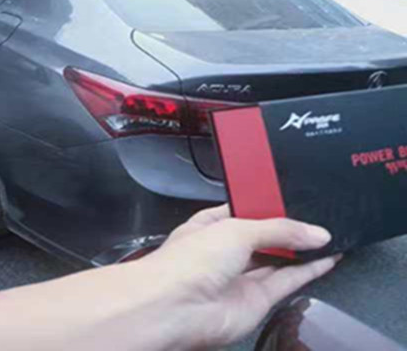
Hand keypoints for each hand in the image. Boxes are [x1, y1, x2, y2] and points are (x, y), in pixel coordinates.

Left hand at [135, 206, 338, 348]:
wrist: (176, 308)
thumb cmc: (190, 260)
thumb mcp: (236, 229)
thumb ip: (279, 230)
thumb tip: (316, 232)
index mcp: (212, 223)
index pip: (247, 209)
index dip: (272, 205)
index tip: (299, 198)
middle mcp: (225, 249)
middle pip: (264, 235)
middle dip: (289, 228)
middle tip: (320, 217)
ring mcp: (240, 276)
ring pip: (278, 259)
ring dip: (302, 249)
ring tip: (330, 235)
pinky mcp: (255, 301)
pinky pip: (286, 281)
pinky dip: (308, 271)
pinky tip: (327, 258)